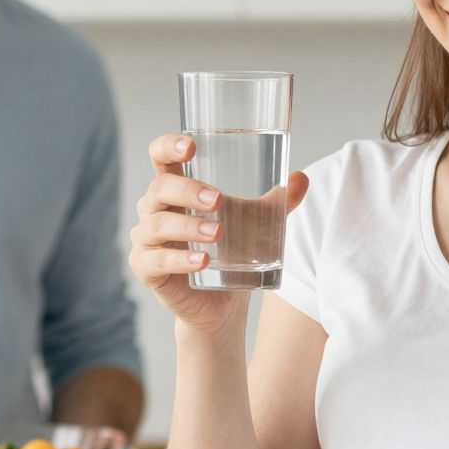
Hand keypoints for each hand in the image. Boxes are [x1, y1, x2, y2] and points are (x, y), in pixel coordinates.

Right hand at [128, 133, 308, 337]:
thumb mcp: (257, 223)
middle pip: (159, 188)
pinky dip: (180, 260)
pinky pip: (156, 261)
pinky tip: (202, 261)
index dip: (167, 146)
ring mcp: (147, 240)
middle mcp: (154, 210)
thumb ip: (278, 202)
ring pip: (159, 225)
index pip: (159, 157)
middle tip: (218, 200)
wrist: (222, 302)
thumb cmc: (231, 251)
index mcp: (175, 189)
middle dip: (188, 191)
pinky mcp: (147, 269)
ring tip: (218, 234)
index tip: (190, 146)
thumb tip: (302, 178)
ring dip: (189, 227)